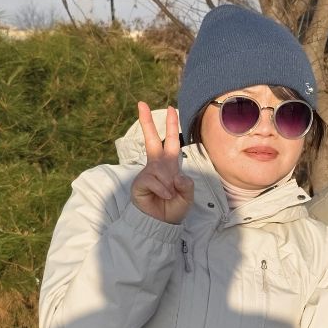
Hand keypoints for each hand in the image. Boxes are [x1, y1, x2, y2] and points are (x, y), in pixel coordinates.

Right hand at [130, 102, 193, 223]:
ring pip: (161, 170)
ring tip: (170, 196)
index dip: (171, 126)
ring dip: (169, 184)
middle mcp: (157, 166)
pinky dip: (163, 190)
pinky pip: (154, 181)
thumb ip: (186, 185)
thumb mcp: (187, 195)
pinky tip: (164, 197)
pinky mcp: (140, 183)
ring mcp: (147, 173)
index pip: (170, 142)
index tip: (171, 109)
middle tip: (141, 103)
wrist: (161, 223)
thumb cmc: (174, 208)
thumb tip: (176, 176)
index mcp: (169, 165)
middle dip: (147, 122)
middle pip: (151, 140)